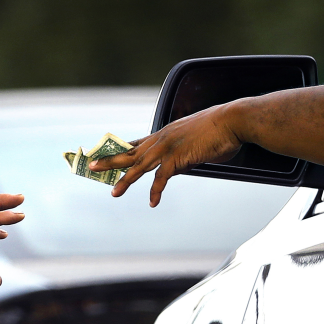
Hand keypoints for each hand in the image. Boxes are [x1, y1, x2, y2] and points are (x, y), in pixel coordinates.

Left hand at [97, 107, 240, 203]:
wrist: (232, 121)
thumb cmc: (218, 131)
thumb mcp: (194, 144)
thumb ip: (182, 156)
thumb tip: (176, 169)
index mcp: (164, 134)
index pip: (135, 143)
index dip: (118, 150)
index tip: (102, 154)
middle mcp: (161, 139)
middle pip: (129, 152)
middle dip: (109, 161)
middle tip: (91, 166)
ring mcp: (168, 147)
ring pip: (138, 165)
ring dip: (124, 180)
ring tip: (114, 192)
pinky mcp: (179, 157)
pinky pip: (162, 177)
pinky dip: (156, 191)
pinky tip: (152, 202)